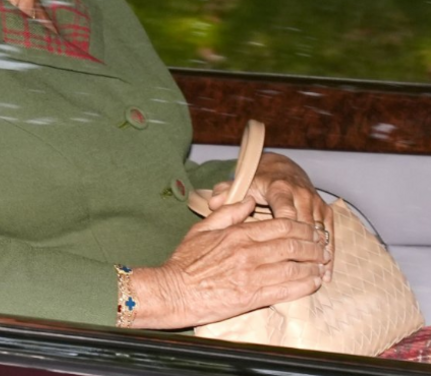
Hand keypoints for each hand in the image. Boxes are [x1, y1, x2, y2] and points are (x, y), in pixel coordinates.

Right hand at [129, 197, 327, 328]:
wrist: (174, 291)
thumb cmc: (185, 261)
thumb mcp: (202, 229)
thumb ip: (228, 213)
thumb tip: (249, 200)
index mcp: (237, 234)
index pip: (281, 226)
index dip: (302, 227)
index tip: (312, 229)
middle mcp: (248, 253)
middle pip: (293, 245)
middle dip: (314, 245)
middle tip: (324, 247)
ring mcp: (252, 276)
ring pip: (294, 267)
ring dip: (314, 265)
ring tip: (323, 264)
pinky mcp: (253, 297)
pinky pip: (287, 290)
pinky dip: (305, 285)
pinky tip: (314, 282)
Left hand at [209, 152, 333, 280]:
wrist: (281, 169)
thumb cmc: (257, 181)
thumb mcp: (240, 184)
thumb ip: (226, 193)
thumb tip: (213, 202)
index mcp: (279, 189)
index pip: (285, 215)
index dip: (285, 237)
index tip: (280, 257)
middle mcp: (301, 194)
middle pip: (306, 226)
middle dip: (306, 251)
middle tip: (301, 274)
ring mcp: (315, 202)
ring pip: (321, 231)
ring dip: (320, 255)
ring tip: (318, 277)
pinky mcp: (324, 210)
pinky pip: (330, 232)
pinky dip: (329, 252)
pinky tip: (327, 271)